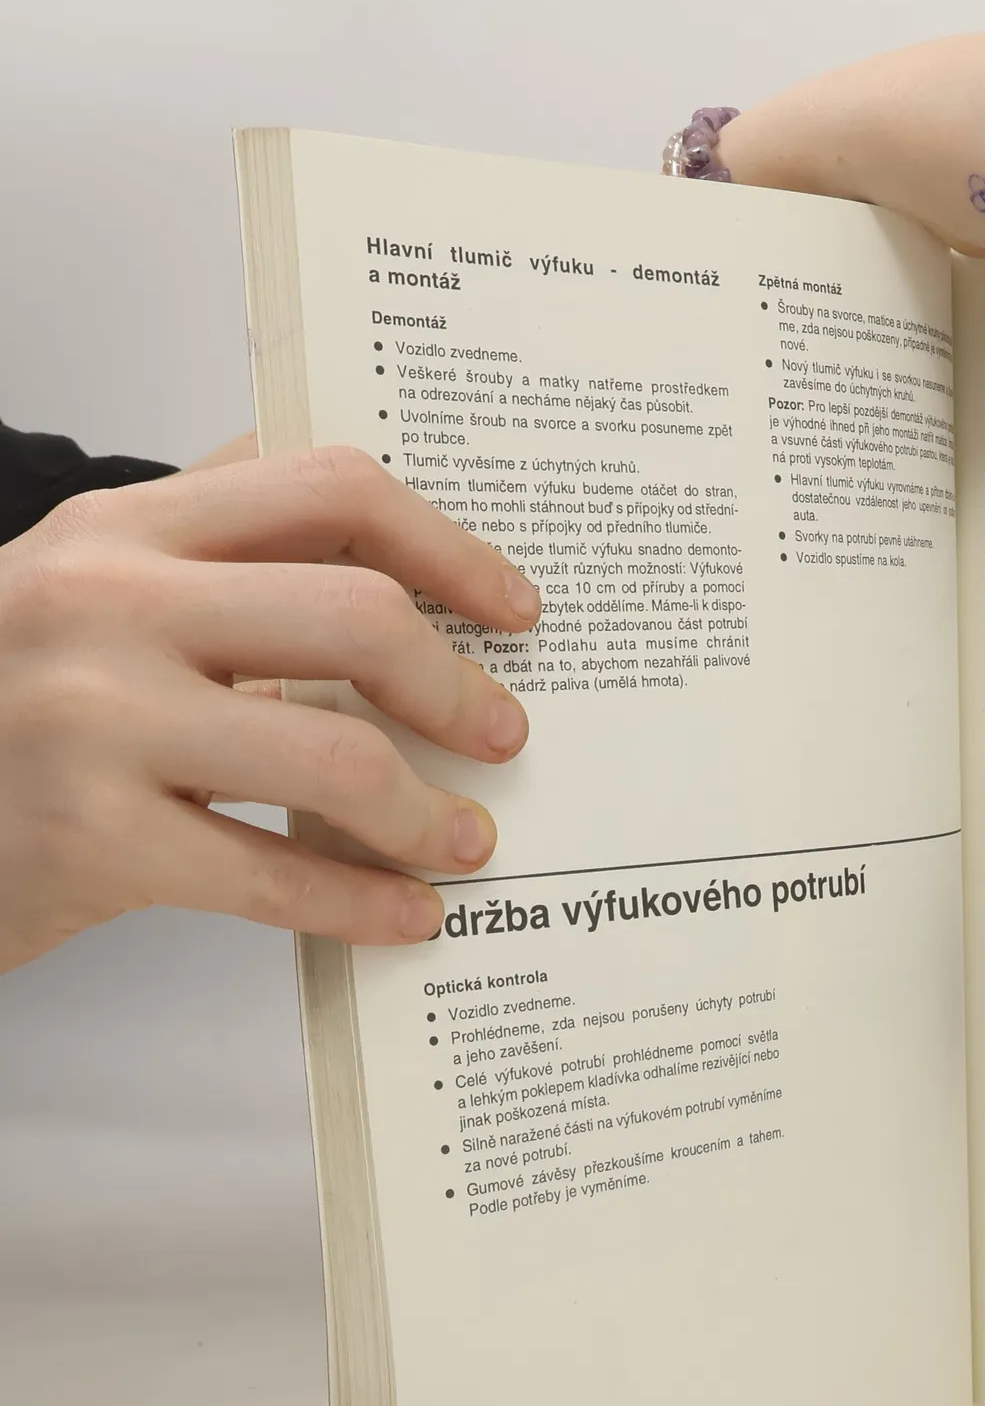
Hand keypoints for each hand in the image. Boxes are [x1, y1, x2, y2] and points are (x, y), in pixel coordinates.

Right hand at [0, 447, 539, 972]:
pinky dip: (362, 905)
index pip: (329, 490)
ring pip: (335, 755)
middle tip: (501, 734)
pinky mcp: (89, 838)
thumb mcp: (93, 584)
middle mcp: (108, 602)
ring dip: (425, 813)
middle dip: (455, 688)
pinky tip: (406, 916)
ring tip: (463, 841)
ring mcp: (93, 719)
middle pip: (358, 615)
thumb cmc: (10, 699)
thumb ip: (218, 547)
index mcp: (127, 526)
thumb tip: (393, 541)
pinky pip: (274, 877)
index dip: (449, 548)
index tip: (513, 609)